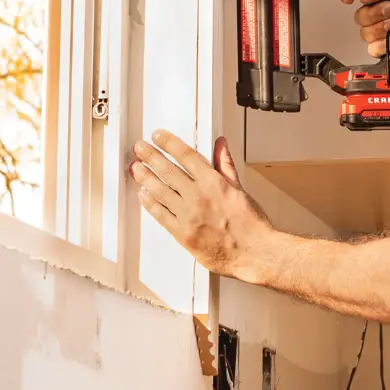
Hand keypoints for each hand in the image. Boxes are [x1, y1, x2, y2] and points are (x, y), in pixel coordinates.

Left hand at [131, 132, 272, 279]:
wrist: (254, 252)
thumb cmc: (250, 224)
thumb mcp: (239, 188)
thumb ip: (225, 164)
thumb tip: (220, 144)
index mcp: (213, 182)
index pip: (186, 155)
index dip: (169, 143)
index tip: (158, 136)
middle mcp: (198, 196)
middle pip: (168, 170)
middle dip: (150, 156)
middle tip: (140, 148)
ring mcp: (188, 215)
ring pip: (160, 191)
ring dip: (145, 177)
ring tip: (135, 168)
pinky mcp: (182, 233)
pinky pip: (160, 215)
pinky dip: (150, 203)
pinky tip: (143, 195)